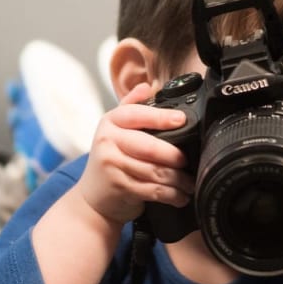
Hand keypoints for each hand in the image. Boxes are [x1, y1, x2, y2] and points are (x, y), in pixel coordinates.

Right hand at [76, 82, 194, 224]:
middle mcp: (108, 141)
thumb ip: (131, 107)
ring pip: (155, 171)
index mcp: (110, 122)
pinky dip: (171, 195)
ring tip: (190, 182)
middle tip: (188, 161)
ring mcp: (112, 166)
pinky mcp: (120, 187)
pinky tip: (181, 196)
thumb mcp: (116, 130)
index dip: (161, 117)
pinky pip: (153, 190)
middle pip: (150, 147)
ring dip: (178, 179)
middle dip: (174, 156)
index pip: (137, 114)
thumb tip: (147, 86)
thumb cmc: (111, 160)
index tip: (181, 120)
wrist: (92, 197)